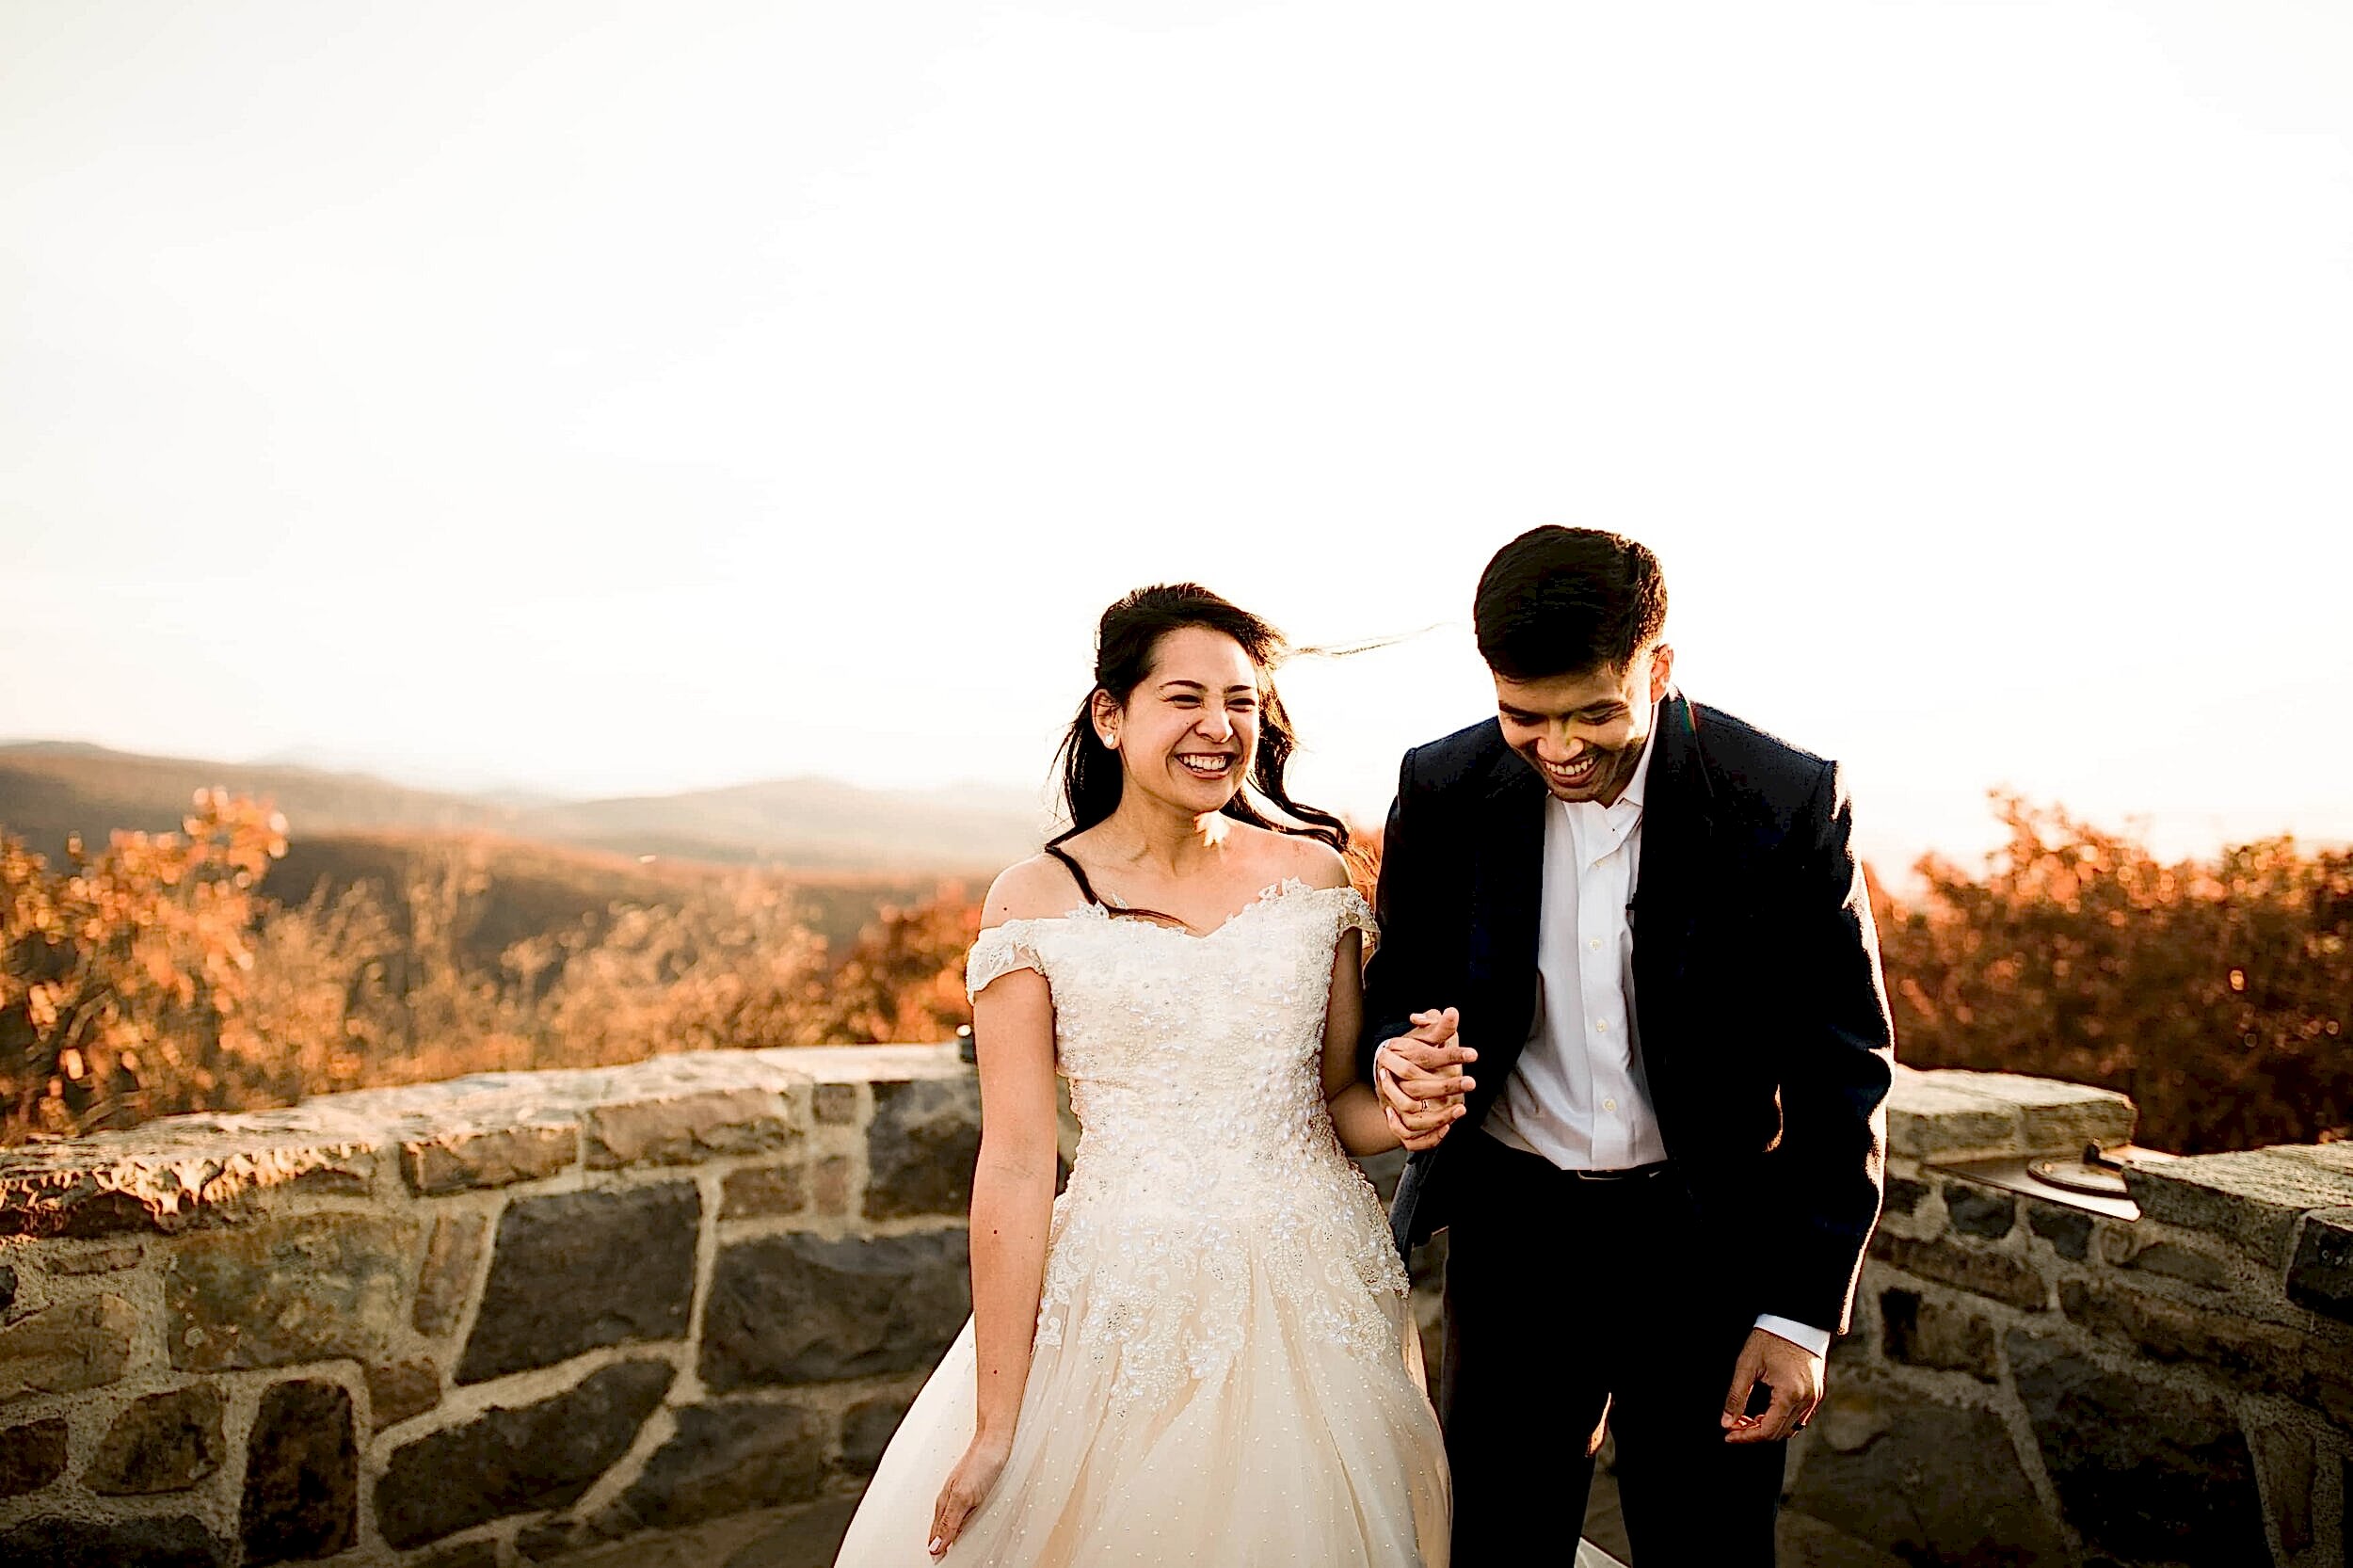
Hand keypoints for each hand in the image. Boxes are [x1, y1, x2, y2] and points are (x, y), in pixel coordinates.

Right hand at [929, 1433, 1010, 1556]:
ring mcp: (961, 1493)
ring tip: (945, 1549)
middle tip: (938, 1559)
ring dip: (947, 1536)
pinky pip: (962, 1513)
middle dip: (938, 1545)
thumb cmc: (981, 1462)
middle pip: (940, 1529)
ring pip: (950, 1521)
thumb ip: (950, 1521)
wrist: (995, 1439)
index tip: (936, 1563)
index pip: (935, 1535)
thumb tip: (935, 1546)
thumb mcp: (964, 1496)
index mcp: (944, 1503)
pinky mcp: (973, 1490)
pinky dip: (960, 1525)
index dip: (936, 1550)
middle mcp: (950, 1499)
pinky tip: (963, 1528)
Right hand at [1374, 1009, 1474, 1150]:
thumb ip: (1439, 1027)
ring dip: (1439, 1115)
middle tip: (1472, 1082)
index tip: (1473, 1055)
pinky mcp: (1394, 1122)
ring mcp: (1388, 1103)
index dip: (1450, 1055)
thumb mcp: (1424, 1038)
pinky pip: (1407, 1137)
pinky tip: (1446, 1128)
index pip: (1423, 1056)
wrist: (1387, 1072)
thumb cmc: (1411, 1052)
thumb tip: (1452, 1012)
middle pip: (1416, 1087)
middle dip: (1447, 1085)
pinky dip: (1426, 1136)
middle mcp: (1387, 1080)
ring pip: (1411, 1116)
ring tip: (1462, 1108)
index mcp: (1393, 1055)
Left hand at [1720, 1327, 1825, 1443]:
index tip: (1728, 1434)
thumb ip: (1736, 1396)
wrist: (1796, 1319)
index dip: (1746, 1437)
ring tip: (1747, 1417)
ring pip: (1791, 1428)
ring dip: (1768, 1427)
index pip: (1767, 1431)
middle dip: (1754, 1433)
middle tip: (1734, 1425)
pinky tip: (1765, 1411)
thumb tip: (1726, 1422)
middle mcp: (1807, 1400)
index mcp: (1790, 1394)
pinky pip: (1799, 1417)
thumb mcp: (1747, 1365)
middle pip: (1779, 1433)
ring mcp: (1814, 1397)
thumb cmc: (1771, 1337)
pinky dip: (1781, 1419)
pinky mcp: (1816, 1392)